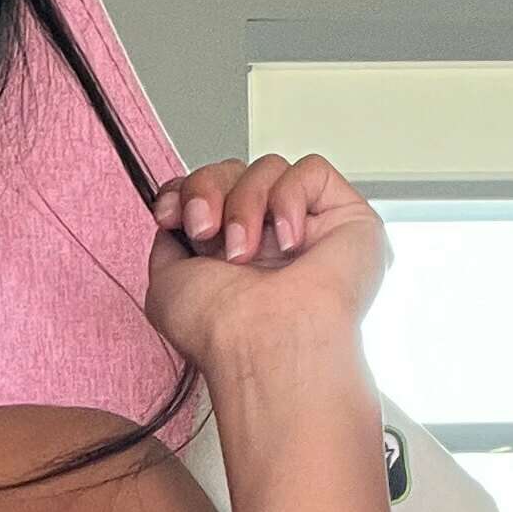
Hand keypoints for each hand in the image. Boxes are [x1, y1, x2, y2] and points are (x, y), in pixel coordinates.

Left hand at [145, 154, 387, 378]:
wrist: (261, 343)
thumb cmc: (220, 330)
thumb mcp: (166, 285)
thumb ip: (169, 245)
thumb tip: (177, 211)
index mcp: (229, 253)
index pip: (210, 192)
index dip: (186, 192)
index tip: (169, 215)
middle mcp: (269, 239)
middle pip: (233, 171)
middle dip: (208, 192)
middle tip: (205, 230)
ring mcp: (308, 227)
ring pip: (268, 168)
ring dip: (245, 204)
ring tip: (244, 250)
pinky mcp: (346, 217)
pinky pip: (311, 170)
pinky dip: (289, 199)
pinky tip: (289, 242)